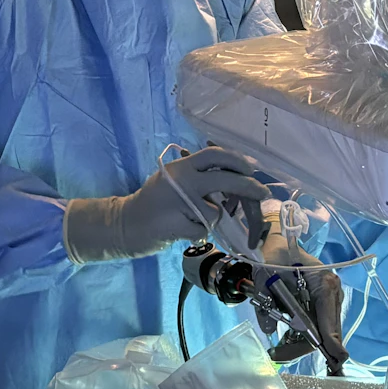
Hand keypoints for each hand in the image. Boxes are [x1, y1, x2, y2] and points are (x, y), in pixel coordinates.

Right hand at [63, 147, 269, 262]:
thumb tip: (238, 180)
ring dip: (211, 219)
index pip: (215, 155)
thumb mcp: (175, 180)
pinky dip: (198, 233)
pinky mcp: (177, 224)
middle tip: (263, 194)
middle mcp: (182, 179)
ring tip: (189, 219)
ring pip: (216, 211)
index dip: (237, 160)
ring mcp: (179, 202)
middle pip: (225, 180)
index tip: (252, 167)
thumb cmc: (155, 203)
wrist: (124, 224)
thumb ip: (200, 178)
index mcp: (182, 165)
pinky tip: (181, 230)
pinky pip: (203, 230)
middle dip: (249, 188)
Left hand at [255, 217, 348, 370]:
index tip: (335, 359)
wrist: (278, 245)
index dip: (331, 340)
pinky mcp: (322, 305)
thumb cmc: (275, 257)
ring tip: (277, 351)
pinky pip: (316, 327)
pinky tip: (285, 340)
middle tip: (277, 355)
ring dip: (300, 344)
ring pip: (320, 332)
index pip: (330, 318)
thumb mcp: (266, 278)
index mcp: (325, 284)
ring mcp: (329, 300)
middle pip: (325, 331)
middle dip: (302, 347)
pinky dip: (301, 336)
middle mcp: (332, 293)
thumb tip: (270, 331)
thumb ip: (267, 304)